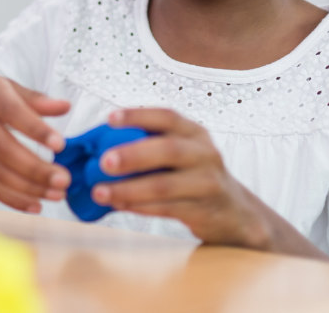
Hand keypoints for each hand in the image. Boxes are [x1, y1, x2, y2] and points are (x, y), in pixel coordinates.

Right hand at [0, 70, 71, 212]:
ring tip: (56, 194)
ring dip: (28, 188)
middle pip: (4, 149)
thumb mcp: (1, 84)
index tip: (60, 144)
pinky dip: (11, 198)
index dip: (35, 130)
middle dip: (35, 169)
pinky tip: (35, 204)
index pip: (12, 112)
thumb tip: (65, 107)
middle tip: (63, 180)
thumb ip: (34, 98)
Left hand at [89, 108, 272, 248]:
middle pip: (168, 150)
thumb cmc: (191, 175)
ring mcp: (207, 182)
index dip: (138, 115)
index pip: (167, 116)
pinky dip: (139, 207)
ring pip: (164, 185)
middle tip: (103, 162)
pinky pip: (166, 208)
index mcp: (195, 132)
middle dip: (133, 155)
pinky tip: (118, 205)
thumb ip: (150, 144)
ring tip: (100, 192)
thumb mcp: (181, 152)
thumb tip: (96, 147)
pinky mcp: (204, 210)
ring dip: (129, 189)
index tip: (109, 118)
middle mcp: (205, 153)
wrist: (233, 212)